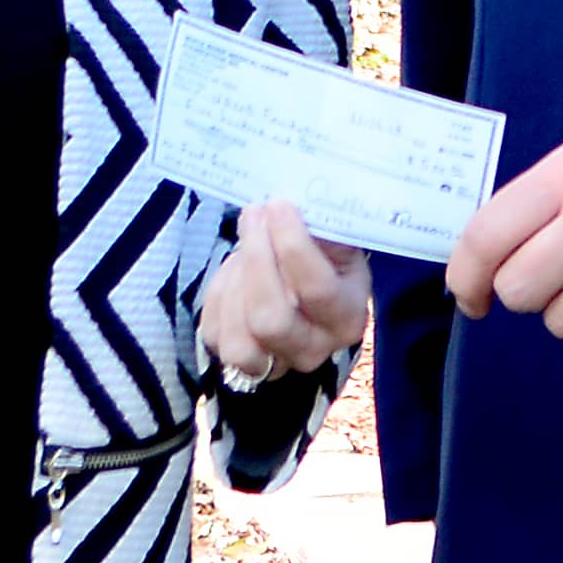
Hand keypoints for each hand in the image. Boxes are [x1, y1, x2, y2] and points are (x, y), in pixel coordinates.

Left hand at [201, 199, 369, 386]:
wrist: (302, 282)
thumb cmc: (323, 256)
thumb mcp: (336, 240)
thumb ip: (324, 226)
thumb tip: (298, 202)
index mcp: (347, 318)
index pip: (318, 290)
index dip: (293, 245)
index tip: (279, 205)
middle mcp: (315, 349)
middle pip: (271, 320)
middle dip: (256, 259)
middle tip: (254, 215)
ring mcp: (276, 361)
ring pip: (239, 339)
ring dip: (234, 283)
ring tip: (244, 248)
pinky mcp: (238, 361)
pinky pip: (215, 333)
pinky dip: (218, 294)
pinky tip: (233, 272)